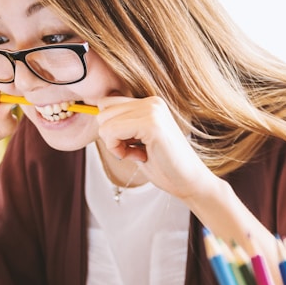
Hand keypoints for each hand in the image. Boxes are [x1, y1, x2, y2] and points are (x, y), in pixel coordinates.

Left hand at [96, 95, 216, 200]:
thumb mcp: (137, 141)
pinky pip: (112, 132)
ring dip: (115, 144)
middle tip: (134, 151)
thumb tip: (95, 115)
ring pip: (104, 122)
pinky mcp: (151, 124)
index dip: (111, 128)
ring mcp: (152, 110)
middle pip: (102, 111)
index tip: (130, 145)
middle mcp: (151, 101)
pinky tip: (140, 156)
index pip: (107, 103)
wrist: (189, 182)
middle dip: (111, 136)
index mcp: (150, 103)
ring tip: (139, 153)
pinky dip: (118, 150)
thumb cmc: (164, 166)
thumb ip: (122, 126)